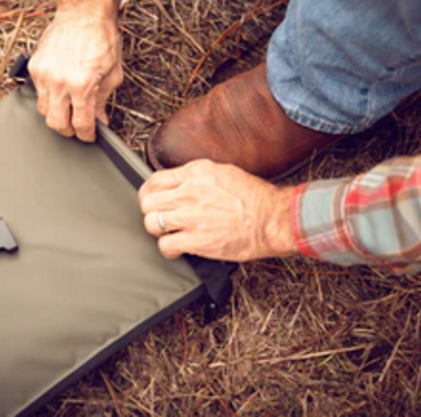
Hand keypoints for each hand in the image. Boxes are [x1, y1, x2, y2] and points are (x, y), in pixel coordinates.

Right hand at [29, 0, 126, 141]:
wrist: (84, 12)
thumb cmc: (102, 37)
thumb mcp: (113, 73)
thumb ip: (103, 100)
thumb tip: (100, 119)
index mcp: (82, 84)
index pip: (81, 123)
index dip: (87, 135)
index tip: (89, 136)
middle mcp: (59, 81)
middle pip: (56, 123)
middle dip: (68, 130)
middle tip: (77, 128)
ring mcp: (43, 73)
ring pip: (43, 110)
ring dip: (56, 114)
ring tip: (68, 110)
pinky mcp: (34, 65)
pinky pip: (37, 92)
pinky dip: (48, 97)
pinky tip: (59, 93)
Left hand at [139, 159, 296, 261]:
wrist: (271, 218)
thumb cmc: (254, 197)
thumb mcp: (222, 172)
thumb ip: (197, 177)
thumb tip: (181, 184)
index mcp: (195, 173)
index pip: (155, 180)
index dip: (148, 191)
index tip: (150, 198)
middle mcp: (189, 192)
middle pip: (148, 202)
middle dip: (150, 210)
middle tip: (157, 217)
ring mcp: (190, 217)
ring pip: (151, 223)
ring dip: (157, 229)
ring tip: (167, 232)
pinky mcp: (196, 240)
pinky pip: (166, 245)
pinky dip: (167, 249)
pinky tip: (175, 249)